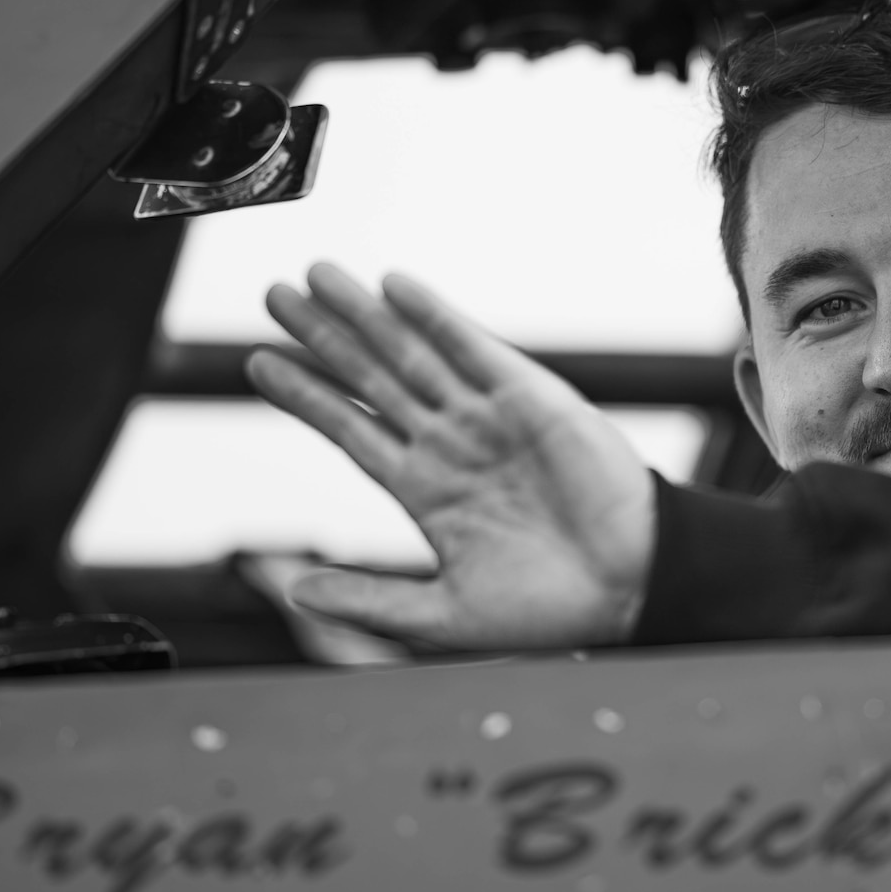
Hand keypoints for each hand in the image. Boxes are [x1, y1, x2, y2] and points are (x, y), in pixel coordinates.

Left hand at [244, 263, 656, 649]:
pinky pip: (471, 347)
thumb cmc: (549, 609)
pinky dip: (434, 315)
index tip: (260, 364)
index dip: (306, 395)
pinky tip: (395, 287)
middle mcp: (450, 443)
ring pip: (410, 354)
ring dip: (364, 314)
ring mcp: (487, 415)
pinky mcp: (530, 395)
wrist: (631, 590)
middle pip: (371, 377)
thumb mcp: (443, 615)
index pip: (351, 429)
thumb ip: (371, 600)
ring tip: (315, 277)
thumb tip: (297, 592)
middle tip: (275, 294)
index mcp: (426, 490)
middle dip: (322, 335)